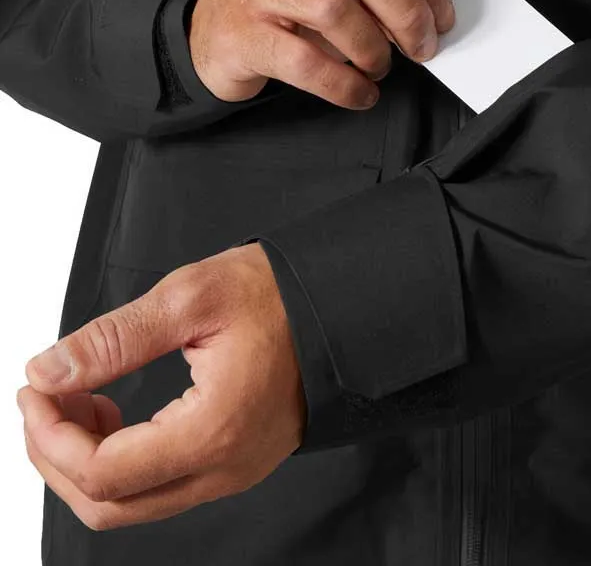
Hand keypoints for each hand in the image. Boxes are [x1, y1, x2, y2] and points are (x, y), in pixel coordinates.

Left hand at [16, 243, 304, 530]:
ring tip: (81, 401)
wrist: (340, 304)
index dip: (51, 436)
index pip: (103, 471)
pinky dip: (123, 460)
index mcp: (215, 430)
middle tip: (47, 400)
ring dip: (87, 462)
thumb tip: (50, 370)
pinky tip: (117, 414)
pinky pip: (162, 486)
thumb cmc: (282, 296)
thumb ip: (114, 339)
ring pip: (134, 503)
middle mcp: (226, 467)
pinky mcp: (237, 462)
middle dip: (58, 457)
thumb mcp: (192, 297)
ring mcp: (235, 471)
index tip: (37, 390)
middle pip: (110, 506)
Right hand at [189, 0, 455, 108]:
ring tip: (379, 66)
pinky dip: (344, 84)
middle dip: (407, 11)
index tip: (441, 11)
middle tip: (423, 45)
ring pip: (334, 6)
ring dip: (374, 47)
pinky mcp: (236, 32)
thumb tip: (430, 10)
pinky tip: (357, 92)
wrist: (208, 31)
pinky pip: (305, 61)